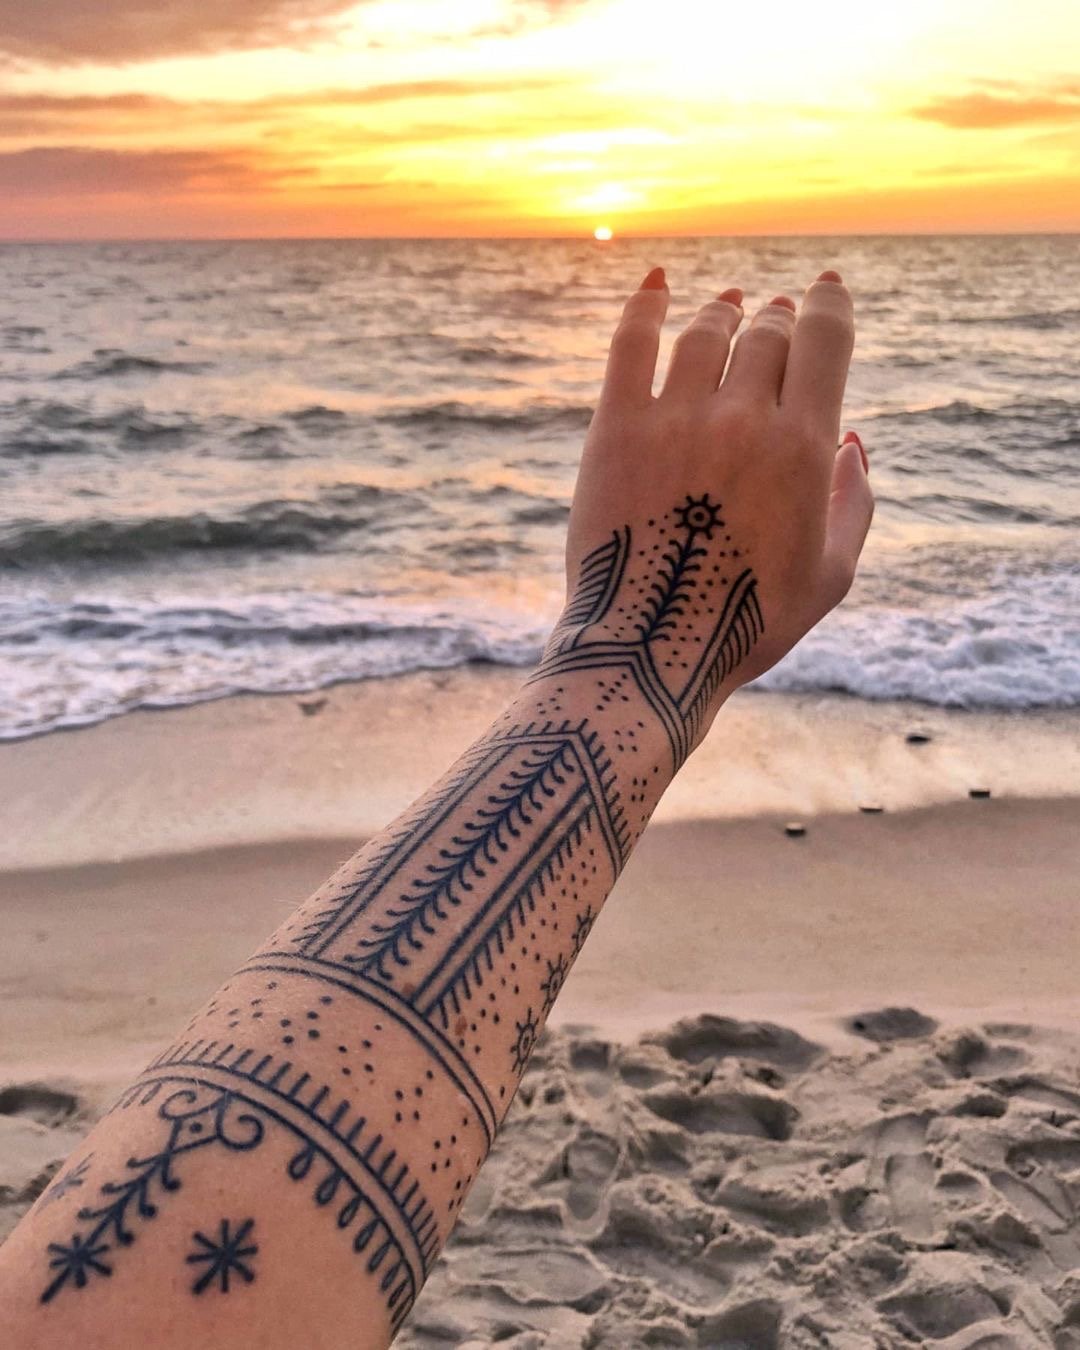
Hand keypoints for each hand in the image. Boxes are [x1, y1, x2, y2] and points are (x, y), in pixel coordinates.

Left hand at [559, 267, 873, 734]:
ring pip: (704, 333)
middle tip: (772, 318)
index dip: (828, 305)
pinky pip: (630, 345)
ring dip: (722, 312)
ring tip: (727, 305)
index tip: (824, 289)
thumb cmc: (748, 626)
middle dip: (776, 319)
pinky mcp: (615, 430)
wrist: (648, 649)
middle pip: (765, 335)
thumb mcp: (830, 577)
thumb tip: (854, 442)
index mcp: (805, 447)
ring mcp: (675, 419)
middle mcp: (744, 419)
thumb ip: (853, 504)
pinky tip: (656, 282)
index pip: (824, 341)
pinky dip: (645, 305)